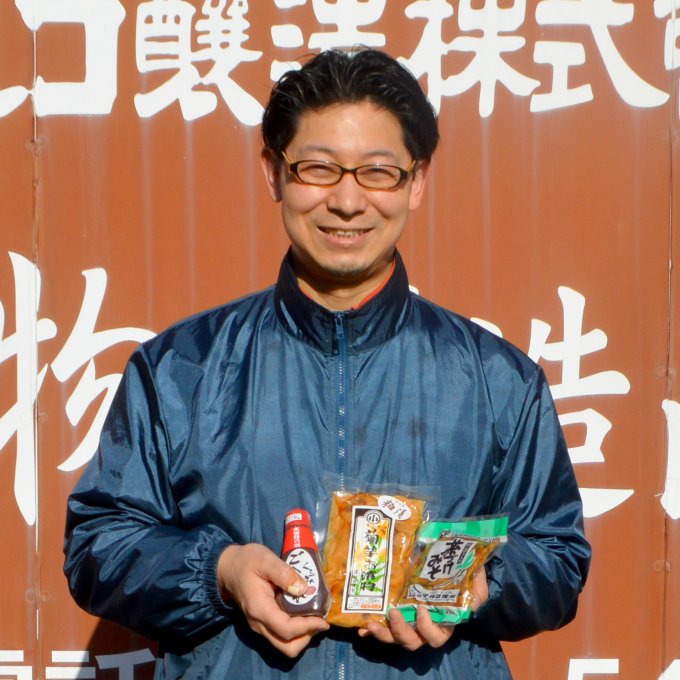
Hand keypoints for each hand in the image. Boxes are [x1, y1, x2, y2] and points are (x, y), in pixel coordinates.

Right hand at [217, 543, 329, 657]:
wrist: (227, 566)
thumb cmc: (246, 561)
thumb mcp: (265, 559)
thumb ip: (284, 573)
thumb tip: (303, 589)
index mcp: (260, 609)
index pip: (286, 630)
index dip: (308, 627)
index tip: (323, 619)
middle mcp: (259, 623)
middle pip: (286, 646)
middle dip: (307, 637)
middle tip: (320, 620)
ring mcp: (259, 624)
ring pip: (284, 643)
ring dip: (302, 635)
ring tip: (314, 616)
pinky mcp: (262, 621)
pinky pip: (280, 634)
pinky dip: (295, 630)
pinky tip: (303, 612)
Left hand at [357, 568, 488, 650]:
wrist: (448, 558)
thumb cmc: (463, 574)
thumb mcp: (475, 581)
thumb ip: (476, 592)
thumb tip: (471, 602)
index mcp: (443, 622)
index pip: (436, 637)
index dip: (427, 629)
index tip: (420, 609)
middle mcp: (424, 626)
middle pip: (413, 641)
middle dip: (402, 631)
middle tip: (393, 612)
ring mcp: (408, 620)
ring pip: (396, 637)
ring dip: (383, 634)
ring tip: (372, 624)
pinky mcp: (395, 612)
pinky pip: (383, 626)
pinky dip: (371, 630)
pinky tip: (361, 628)